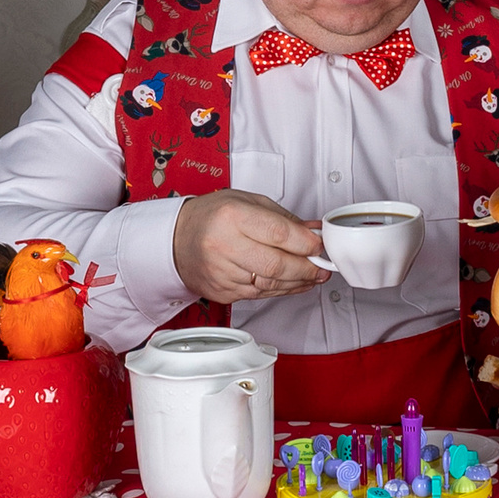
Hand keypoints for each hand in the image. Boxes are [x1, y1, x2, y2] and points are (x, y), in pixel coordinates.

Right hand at [172, 191, 326, 303]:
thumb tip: (313, 232)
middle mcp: (224, 245)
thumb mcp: (246, 203)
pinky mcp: (223, 292)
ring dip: (298, 282)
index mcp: (231, 216)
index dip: (305, 243)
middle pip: (276, 265)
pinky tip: (294, 283)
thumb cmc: (211, 217)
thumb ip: (282, 218)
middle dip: (306, 267)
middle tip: (323, 266)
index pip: (277, 233)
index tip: (319, 245)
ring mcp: (222, 273)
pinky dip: (282, 290)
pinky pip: (260, 294)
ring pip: (271, 284)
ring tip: (314, 275)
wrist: (176, 241)